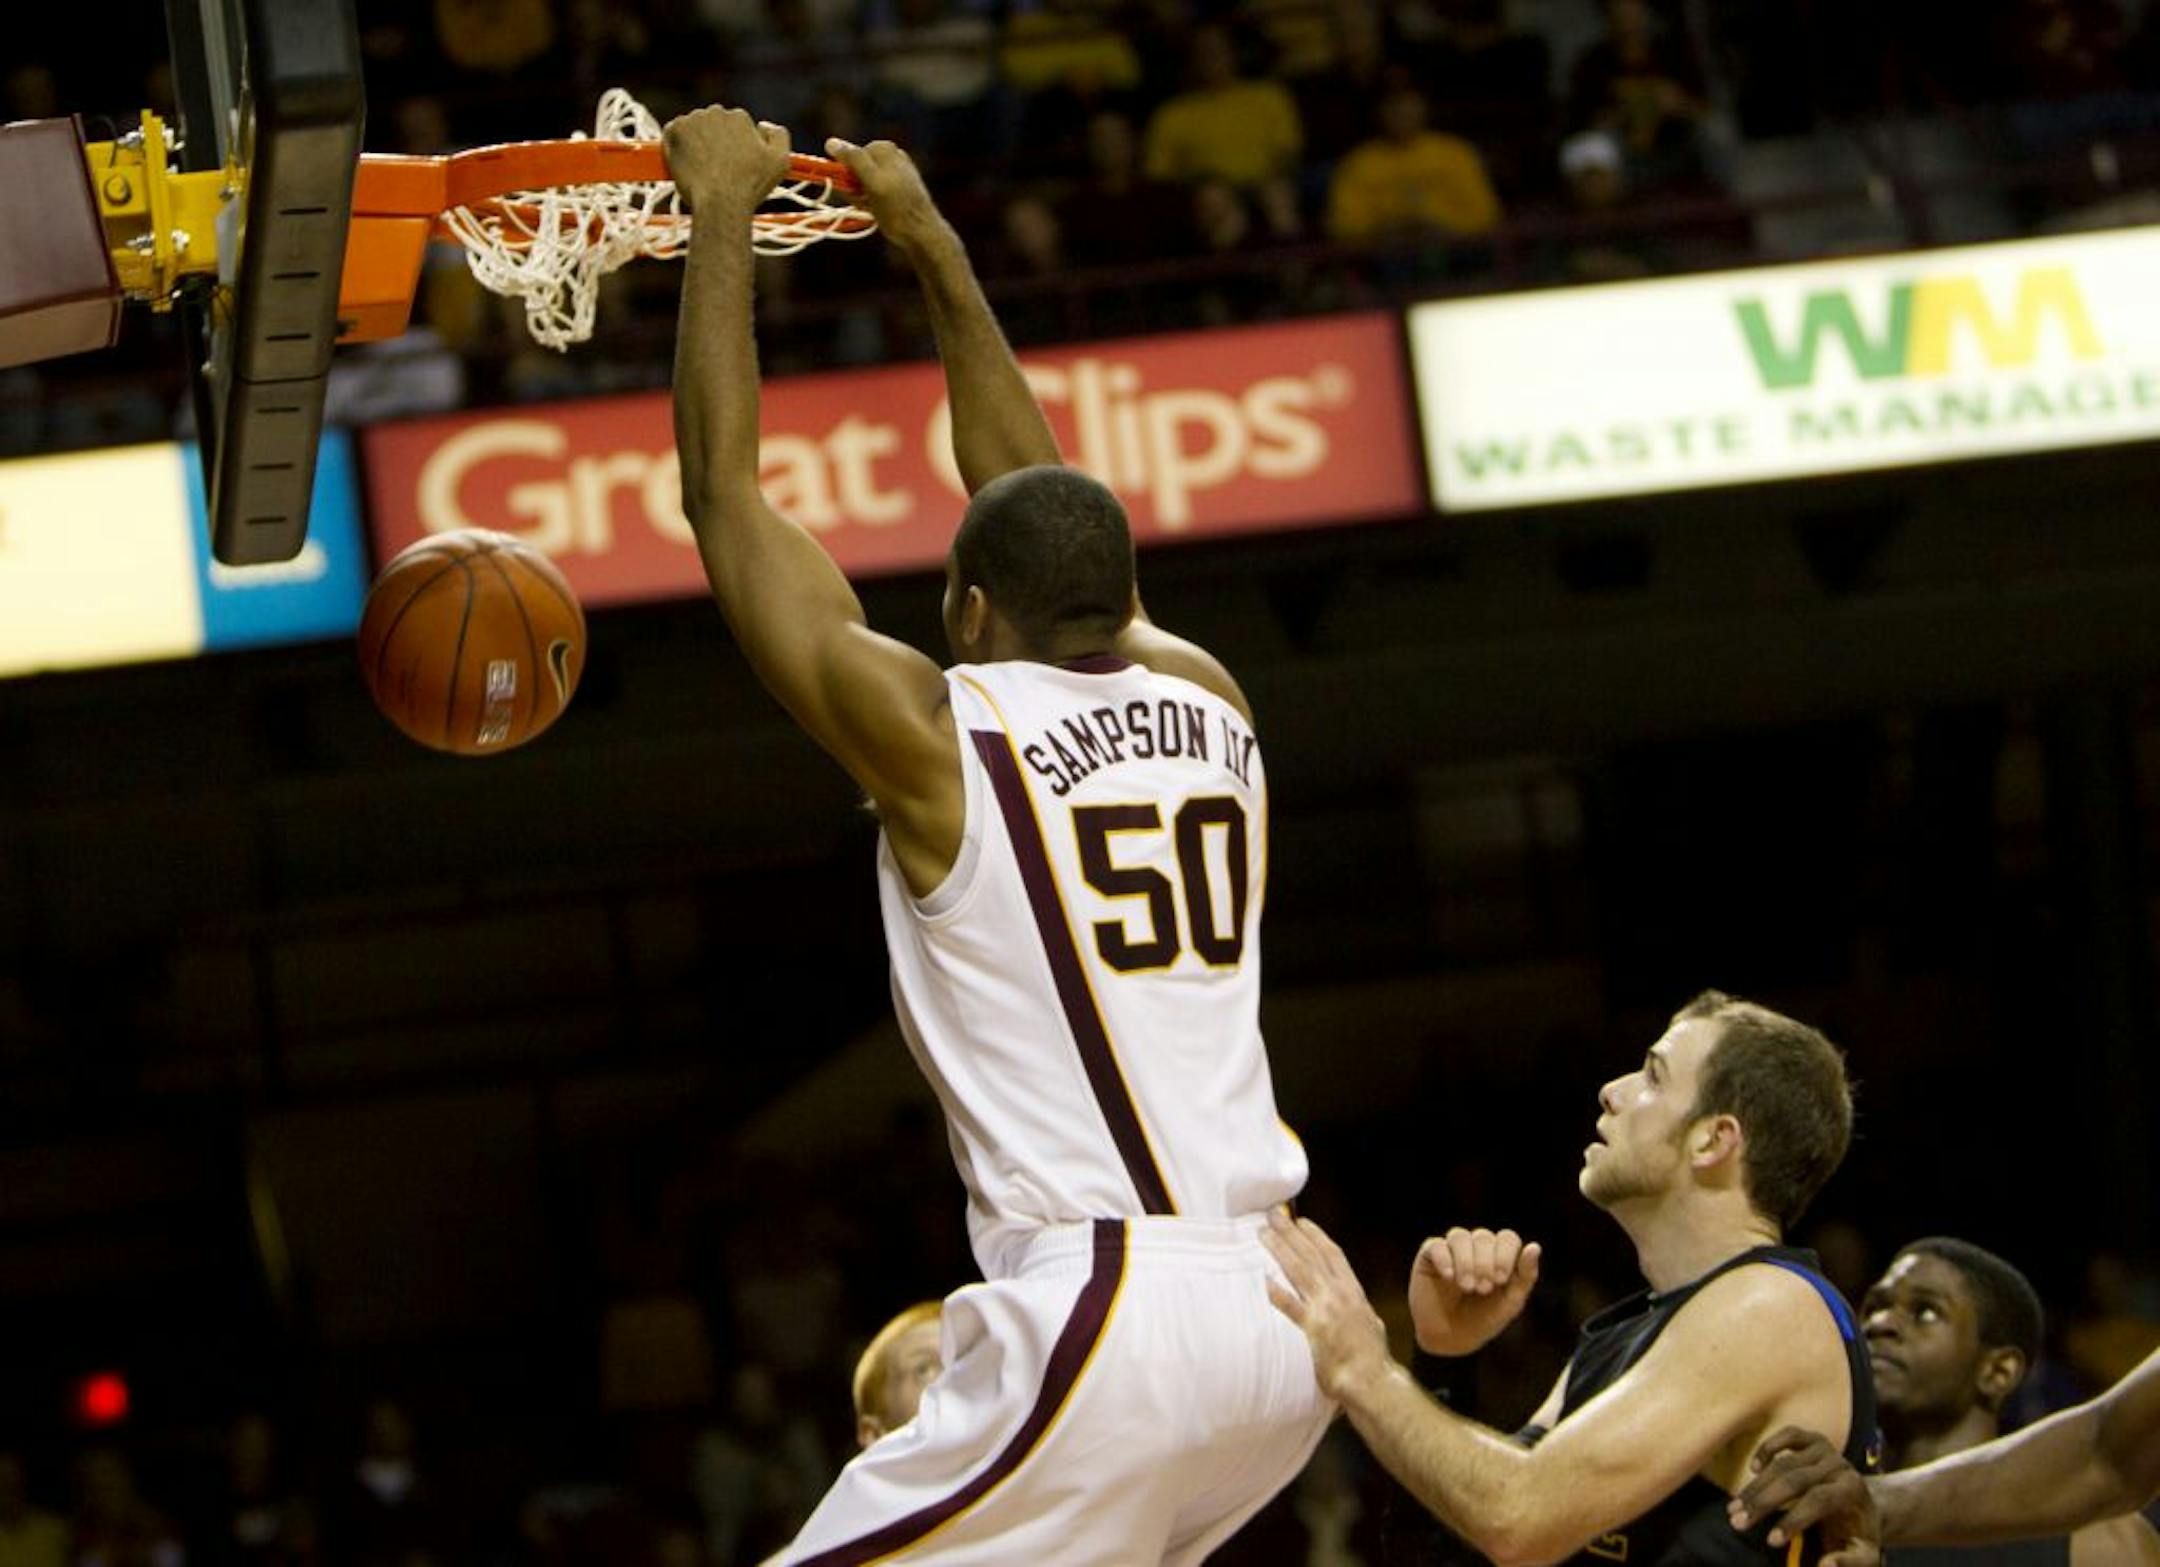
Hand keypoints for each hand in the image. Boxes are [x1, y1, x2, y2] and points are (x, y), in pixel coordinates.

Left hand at [663, 105, 792, 218]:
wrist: (720, 202)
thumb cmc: (751, 186)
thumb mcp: (781, 161)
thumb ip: (779, 135)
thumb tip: (763, 124)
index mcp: (739, 117)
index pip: (733, 127)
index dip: (733, 147)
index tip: (731, 165)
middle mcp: (716, 112)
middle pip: (712, 125)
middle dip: (714, 141)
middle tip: (716, 168)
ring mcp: (693, 120)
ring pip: (693, 129)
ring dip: (695, 143)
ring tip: (702, 169)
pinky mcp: (674, 131)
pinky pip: (673, 133)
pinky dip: (677, 145)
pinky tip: (686, 163)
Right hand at [820, 137, 947, 256]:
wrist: (922, 232)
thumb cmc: (898, 208)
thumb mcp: (873, 181)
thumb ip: (853, 159)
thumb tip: (830, 142)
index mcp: (884, 148)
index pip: (849, 155)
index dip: (846, 173)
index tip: (851, 189)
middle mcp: (890, 155)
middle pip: (855, 169)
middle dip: (853, 186)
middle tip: (863, 201)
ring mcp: (894, 171)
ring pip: (862, 182)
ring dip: (860, 196)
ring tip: (873, 208)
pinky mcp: (897, 188)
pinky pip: (872, 191)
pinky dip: (870, 201)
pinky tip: (878, 211)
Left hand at [1262, 1209, 1393, 1403]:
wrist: (1373, 1380)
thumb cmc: (1373, 1358)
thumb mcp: (1372, 1325)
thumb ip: (1362, 1313)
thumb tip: (1361, 1310)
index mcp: (1353, 1291)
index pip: (1332, 1254)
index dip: (1315, 1235)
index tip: (1301, 1221)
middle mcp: (1339, 1294)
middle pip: (1311, 1254)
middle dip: (1291, 1232)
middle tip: (1273, 1215)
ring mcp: (1325, 1309)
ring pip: (1298, 1270)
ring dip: (1279, 1249)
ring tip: (1263, 1233)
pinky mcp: (1313, 1328)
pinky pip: (1289, 1305)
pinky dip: (1275, 1291)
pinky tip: (1261, 1278)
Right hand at [1407, 1227, 1541, 1356]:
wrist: (1451, 1339)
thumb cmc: (1484, 1319)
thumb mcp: (1511, 1301)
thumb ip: (1525, 1276)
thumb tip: (1535, 1247)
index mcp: (1498, 1255)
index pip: (1507, 1238)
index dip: (1505, 1255)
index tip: (1500, 1280)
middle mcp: (1475, 1247)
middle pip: (1483, 1236)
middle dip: (1485, 1263)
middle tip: (1482, 1289)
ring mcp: (1451, 1249)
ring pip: (1459, 1236)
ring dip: (1466, 1261)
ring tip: (1466, 1286)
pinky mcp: (1429, 1256)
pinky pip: (1436, 1245)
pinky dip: (1444, 1259)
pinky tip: (1449, 1277)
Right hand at [1727, 1426, 1881, 1565]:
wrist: (1867, 1504)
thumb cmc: (1858, 1532)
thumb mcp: (1864, 1553)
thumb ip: (1849, 1561)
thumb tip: (1825, 1565)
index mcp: (1853, 1490)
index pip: (1819, 1500)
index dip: (1793, 1519)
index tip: (1771, 1541)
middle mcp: (1839, 1465)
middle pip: (1795, 1479)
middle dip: (1763, 1503)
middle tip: (1737, 1522)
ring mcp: (1826, 1449)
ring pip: (1783, 1463)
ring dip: (1755, 1486)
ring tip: (1734, 1507)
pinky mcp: (1814, 1439)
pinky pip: (1788, 1435)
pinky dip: (1767, 1449)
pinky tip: (1753, 1469)